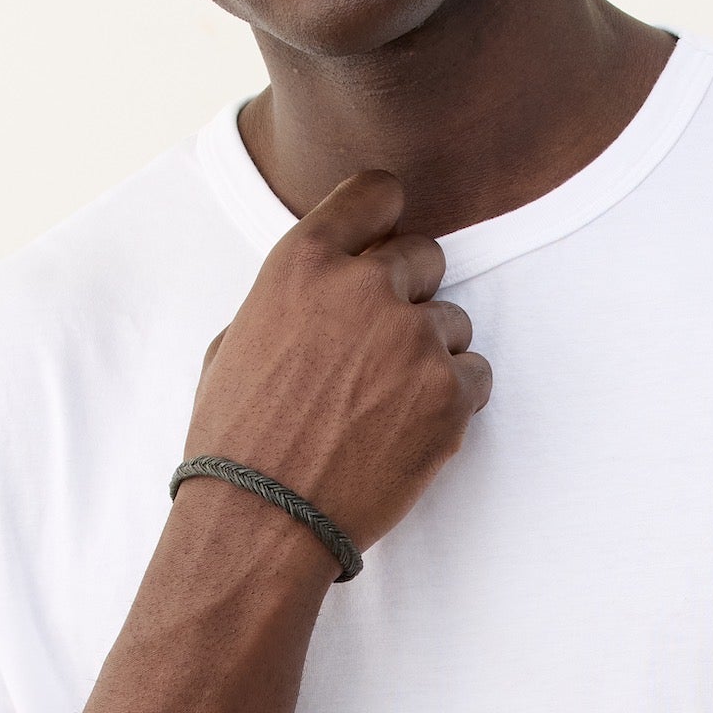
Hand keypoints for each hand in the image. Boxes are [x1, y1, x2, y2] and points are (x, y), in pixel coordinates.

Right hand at [183, 169, 492, 552]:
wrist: (261, 519)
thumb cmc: (236, 440)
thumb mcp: (235, 340)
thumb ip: (291, 298)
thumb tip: (320, 293)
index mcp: (303, 262)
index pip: (376, 192)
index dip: (386, 220)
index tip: (387, 245)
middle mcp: (364, 287)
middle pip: (426, 257)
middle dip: (409, 297)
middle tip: (382, 352)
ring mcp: (413, 339)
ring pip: (454, 323)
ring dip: (431, 356)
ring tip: (388, 406)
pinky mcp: (449, 393)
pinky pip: (477, 375)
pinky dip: (454, 401)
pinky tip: (412, 430)